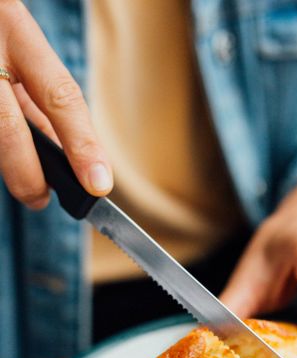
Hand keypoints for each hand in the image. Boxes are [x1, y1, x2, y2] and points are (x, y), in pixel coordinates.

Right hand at [0, 0, 111, 209]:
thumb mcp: (26, 53)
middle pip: (10, 130)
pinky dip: (2, 153)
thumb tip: (73, 158)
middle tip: (40, 198)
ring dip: (11, 164)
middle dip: (28, 175)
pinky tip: (9, 157)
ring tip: (26, 179)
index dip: (82, 145)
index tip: (99, 184)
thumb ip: (48, 101)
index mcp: (17, 32)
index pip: (60, 97)